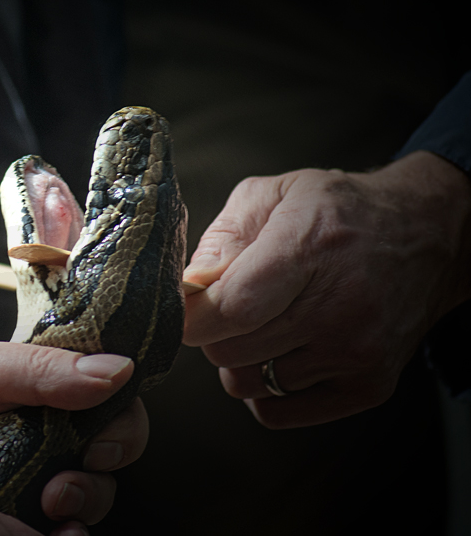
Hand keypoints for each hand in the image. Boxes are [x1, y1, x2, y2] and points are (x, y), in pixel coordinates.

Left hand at [0, 341, 148, 534]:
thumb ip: (39, 368)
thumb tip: (117, 369)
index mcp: (25, 392)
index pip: (94, 388)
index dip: (114, 395)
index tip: (112, 400)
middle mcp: (32, 440)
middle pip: (107, 440)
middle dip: (114, 442)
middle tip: (90, 451)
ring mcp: (24, 490)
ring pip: (92, 493)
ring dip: (90, 493)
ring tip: (54, 496)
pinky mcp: (9, 527)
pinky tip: (58, 531)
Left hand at [183, 151, 470, 427]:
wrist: (425, 236)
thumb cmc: (337, 212)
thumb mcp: (275, 194)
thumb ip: (222, 237)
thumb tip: (188, 288)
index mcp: (310, 249)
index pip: (233, 308)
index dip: (191, 317)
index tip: (181, 309)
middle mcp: (338, 308)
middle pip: (231, 350)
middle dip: (212, 332)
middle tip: (229, 307)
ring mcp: (356, 353)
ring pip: (248, 383)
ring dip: (239, 360)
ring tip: (263, 325)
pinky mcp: (367, 387)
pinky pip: (277, 413)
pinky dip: (264, 389)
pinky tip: (280, 353)